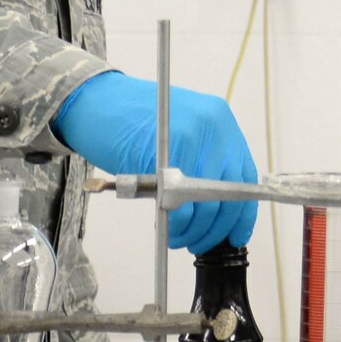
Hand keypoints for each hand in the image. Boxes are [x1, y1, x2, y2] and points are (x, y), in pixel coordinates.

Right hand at [52, 72, 258, 253]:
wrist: (94, 100)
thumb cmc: (132, 123)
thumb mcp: (179, 137)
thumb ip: (201, 166)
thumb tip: (214, 214)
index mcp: (222, 124)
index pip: (246, 178)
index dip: (241, 214)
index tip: (234, 236)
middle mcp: (216, 127)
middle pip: (230, 194)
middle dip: (213, 228)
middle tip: (194, 241)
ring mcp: (196, 135)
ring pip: (208, 200)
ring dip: (193, 228)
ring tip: (177, 236)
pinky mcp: (171, 148)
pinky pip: (181, 196)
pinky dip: (175, 218)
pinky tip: (166, 225)